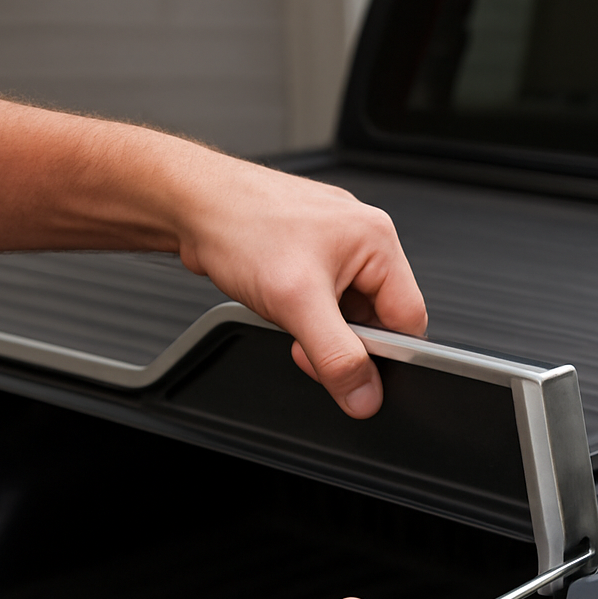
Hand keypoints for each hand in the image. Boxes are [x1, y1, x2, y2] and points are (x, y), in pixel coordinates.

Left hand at [0, 95, 427, 419]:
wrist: (188, 202)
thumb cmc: (239, 225)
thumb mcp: (296, 303)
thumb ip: (338, 357)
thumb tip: (365, 395)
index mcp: (378, 241)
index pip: (409, 321)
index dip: (381, 353)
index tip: (347, 367)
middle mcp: (364, 237)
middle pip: (379, 319)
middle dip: (341, 338)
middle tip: (304, 335)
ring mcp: (338, 244)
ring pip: (349, 311)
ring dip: (319, 325)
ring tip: (287, 309)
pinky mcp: (312, 251)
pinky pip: (325, 298)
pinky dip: (303, 310)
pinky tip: (280, 299)